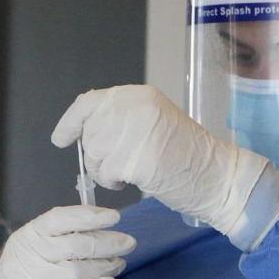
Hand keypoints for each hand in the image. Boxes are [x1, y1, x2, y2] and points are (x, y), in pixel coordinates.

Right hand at [0, 206, 135, 278]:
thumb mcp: (33, 253)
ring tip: (119, 264)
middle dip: (107, 243)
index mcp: (26, 237)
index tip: (114, 217)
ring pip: (79, 271)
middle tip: (128, 243)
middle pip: (75, 245)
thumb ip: (60, 240)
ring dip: (105, 266)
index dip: (89, 215)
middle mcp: (27, 257)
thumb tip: (103, 230)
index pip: (59, 218)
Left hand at [51, 85, 278, 238]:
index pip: (90, 102)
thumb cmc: (187, 155)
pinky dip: (114, 183)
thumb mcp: (153, 123)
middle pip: (90, 133)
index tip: (60, 139)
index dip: (71, 122)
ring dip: (105, 171)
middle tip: (119, 166)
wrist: (217, 175)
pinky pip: (106, 174)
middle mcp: (134, 108)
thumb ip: (121, 121)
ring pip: (94, 155)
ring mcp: (134, 133)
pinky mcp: (135, 159)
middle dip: (96, 155)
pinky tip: (134, 181)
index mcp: (139, 96)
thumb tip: (85, 132)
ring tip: (132, 172)